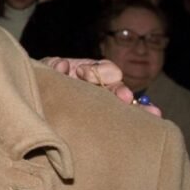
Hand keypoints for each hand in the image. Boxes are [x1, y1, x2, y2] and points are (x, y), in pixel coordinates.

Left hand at [40, 57, 161, 116]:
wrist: (34, 111)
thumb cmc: (40, 84)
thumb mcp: (43, 72)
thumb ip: (51, 66)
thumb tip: (62, 65)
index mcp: (85, 73)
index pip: (102, 68)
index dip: (97, 70)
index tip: (83, 74)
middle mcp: (98, 88)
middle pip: (116, 87)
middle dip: (120, 90)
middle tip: (124, 97)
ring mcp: (102, 105)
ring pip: (125, 104)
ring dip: (137, 107)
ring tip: (151, 113)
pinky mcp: (104, 124)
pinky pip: (126, 121)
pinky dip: (141, 117)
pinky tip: (155, 119)